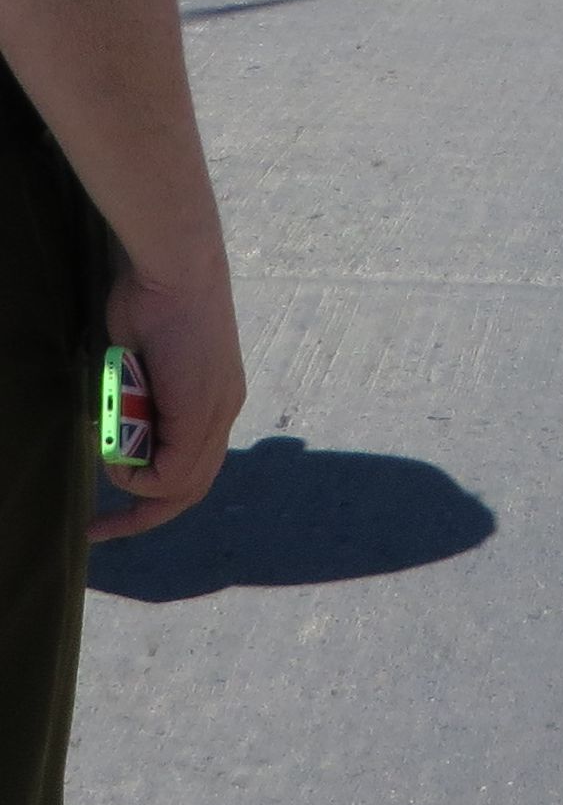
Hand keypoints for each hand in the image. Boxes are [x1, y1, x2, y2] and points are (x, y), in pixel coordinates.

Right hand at [91, 251, 245, 543]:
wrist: (174, 273)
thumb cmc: (152, 308)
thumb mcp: (142, 367)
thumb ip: (138, 403)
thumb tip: (118, 433)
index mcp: (213, 403)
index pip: (192, 468)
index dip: (153, 495)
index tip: (111, 506)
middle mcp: (222, 412)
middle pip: (192, 488)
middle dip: (144, 516)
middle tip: (98, 531)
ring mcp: (217, 412)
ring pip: (184, 485)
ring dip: (137, 490)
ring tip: (109, 467)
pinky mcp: (204, 408)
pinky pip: (175, 469)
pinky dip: (139, 475)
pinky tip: (117, 458)